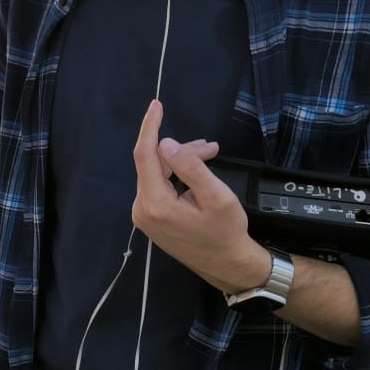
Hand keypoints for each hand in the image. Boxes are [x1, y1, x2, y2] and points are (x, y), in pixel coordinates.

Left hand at [130, 101, 269, 294]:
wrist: (226, 264)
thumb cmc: (226, 231)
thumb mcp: (216, 196)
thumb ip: (191, 168)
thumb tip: (167, 144)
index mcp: (155, 204)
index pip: (145, 155)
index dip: (150, 127)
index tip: (157, 105)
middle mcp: (142, 209)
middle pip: (154, 164)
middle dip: (182, 150)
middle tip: (211, 148)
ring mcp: (144, 216)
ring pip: (158, 174)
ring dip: (182, 162)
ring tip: (210, 156)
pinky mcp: (150, 218)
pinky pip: (159, 186)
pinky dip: (177, 176)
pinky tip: (196, 174)